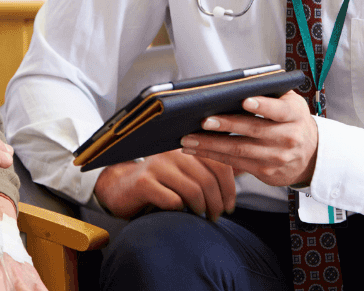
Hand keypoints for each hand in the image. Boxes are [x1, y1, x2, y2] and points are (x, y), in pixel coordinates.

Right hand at [92, 148, 235, 219]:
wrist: (120, 187)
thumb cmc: (159, 181)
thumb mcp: (184, 171)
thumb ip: (209, 168)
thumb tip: (243, 168)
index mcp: (186, 146)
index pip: (219, 164)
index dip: (229, 188)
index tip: (230, 206)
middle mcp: (172, 152)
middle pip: (208, 180)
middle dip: (217, 204)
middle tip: (216, 217)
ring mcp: (157, 165)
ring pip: (193, 191)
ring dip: (201, 209)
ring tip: (201, 216)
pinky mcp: (144, 182)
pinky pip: (173, 201)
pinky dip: (181, 211)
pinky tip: (179, 213)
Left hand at [180, 90, 318, 186]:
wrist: (311, 155)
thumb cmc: (292, 121)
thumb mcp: (290, 103)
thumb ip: (269, 93)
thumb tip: (234, 85)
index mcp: (295, 115)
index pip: (279, 110)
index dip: (262, 106)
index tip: (244, 100)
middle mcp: (288, 137)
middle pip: (254, 130)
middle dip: (226, 125)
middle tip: (203, 120)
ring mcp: (277, 157)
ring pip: (240, 150)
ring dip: (210, 144)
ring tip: (189, 138)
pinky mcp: (266, 172)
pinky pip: (235, 163)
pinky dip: (212, 155)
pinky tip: (196, 149)